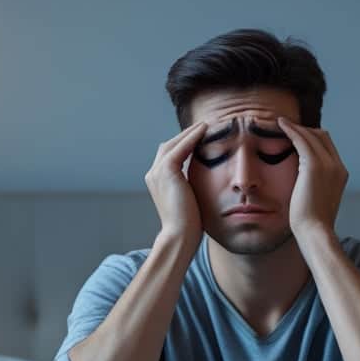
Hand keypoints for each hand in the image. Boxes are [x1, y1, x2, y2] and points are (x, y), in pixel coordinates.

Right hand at [144, 122, 207, 242]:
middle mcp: (153, 174)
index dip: (184, 144)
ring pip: (174, 143)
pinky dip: (192, 137)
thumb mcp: (190, 198)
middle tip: (204, 127)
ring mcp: (157, 172)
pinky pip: (181, 147)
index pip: (170, 155)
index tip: (201, 138)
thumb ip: (191, 185)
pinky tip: (205, 130)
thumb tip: (206, 179)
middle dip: (185, 135)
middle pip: (169, 145)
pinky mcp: (167, 170)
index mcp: (157, 181)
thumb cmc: (189, 223)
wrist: (180, 235)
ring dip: (190, 133)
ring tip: (206, 125)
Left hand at [276, 117, 347, 237]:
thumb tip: (302, 180)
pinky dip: (291, 130)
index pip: (328, 146)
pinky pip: (301, 139)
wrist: (315, 231)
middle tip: (286, 126)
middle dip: (304, 129)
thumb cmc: (311, 222)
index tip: (295, 135)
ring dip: (296, 127)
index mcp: (340, 174)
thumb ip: (315, 184)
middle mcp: (337, 166)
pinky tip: (279, 125)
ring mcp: (328, 165)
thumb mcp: (317, 198)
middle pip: (322, 136)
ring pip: (312, 135)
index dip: (311, 138)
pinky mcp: (314, 166)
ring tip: (280, 123)